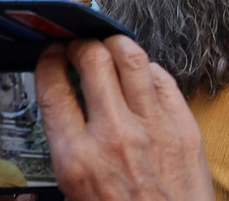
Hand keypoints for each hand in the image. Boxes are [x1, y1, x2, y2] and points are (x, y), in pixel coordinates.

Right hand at [36, 38, 212, 200]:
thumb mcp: (74, 198)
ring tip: (109, 45)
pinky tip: (141, 73)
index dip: (47, 63)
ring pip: (131, 57)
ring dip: (116, 44)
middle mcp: (113, 135)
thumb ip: (62, 160)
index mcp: (77, 158)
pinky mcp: (184, 126)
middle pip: (92, 60)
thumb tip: (43, 149)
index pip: (52, 89)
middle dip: (82, 45)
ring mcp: (153, 127)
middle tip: (79, 46)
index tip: (50, 57)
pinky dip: (148, 68)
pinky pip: (163, 79)